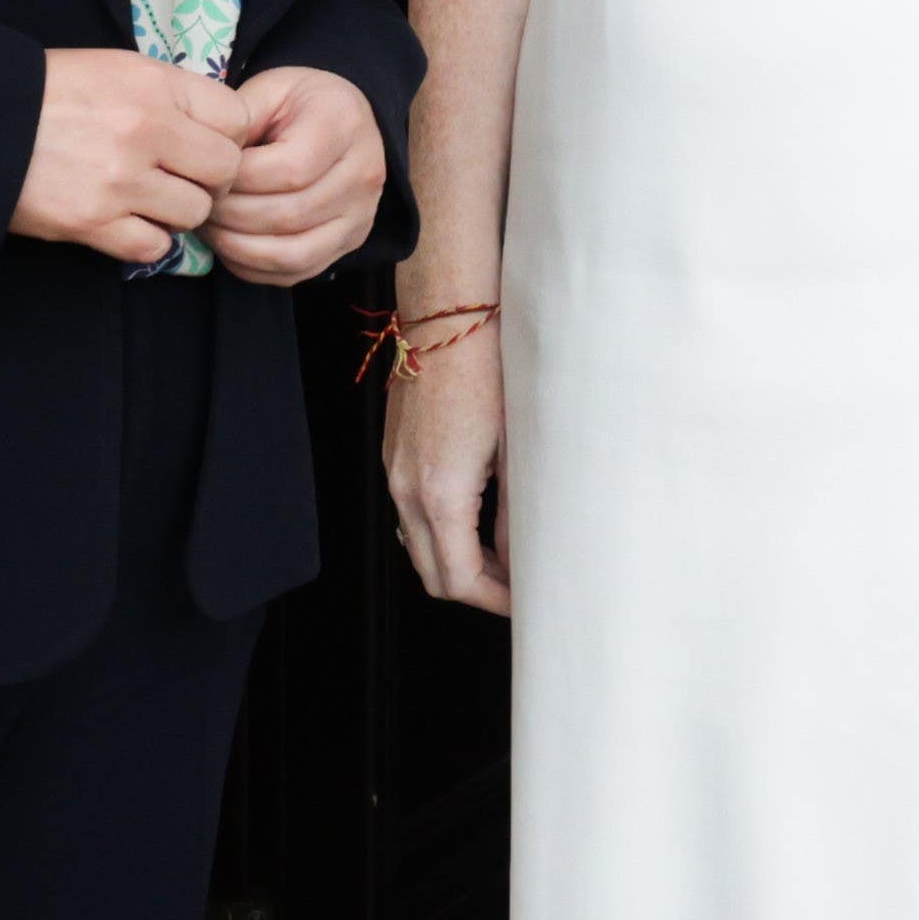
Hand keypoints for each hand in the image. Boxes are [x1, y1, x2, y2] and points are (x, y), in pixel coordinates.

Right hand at [14, 50, 252, 265]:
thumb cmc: (46, 92)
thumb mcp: (114, 69)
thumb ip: (169, 94)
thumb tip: (215, 126)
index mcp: (153, 84)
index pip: (236, 118)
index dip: (228, 135)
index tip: (206, 142)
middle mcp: (144, 129)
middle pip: (225, 170)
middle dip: (210, 178)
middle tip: (183, 177)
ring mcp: (119, 179)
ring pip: (195, 212)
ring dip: (178, 211)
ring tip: (150, 199)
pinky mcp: (91, 222)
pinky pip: (154, 246)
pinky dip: (146, 240)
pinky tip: (127, 221)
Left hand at [203, 64, 388, 287]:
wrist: (344, 117)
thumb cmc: (299, 102)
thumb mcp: (268, 89)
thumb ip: (238, 119)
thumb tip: (205, 163)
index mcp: (343, 125)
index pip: (288, 170)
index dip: (237, 181)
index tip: (204, 175)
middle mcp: (364, 174)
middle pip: (289, 215)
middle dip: (230, 216)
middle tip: (196, 204)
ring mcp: (361, 215)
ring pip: (293, 252)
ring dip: (238, 247)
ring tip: (209, 227)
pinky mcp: (349, 243)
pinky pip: (297, 272)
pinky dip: (254, 267)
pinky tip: (230, 247)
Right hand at [378, 277, 509, 615]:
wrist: (448, 318)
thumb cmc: (488, 370)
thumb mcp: (516, 449)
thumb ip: (517, 513)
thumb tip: (524, 556)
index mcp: (440, 493)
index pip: (459, 579)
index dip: (495, 601)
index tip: (525, 601)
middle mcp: (405, 489)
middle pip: (431, 575)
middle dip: (474, 591)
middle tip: (516, 588)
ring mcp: (393, 473)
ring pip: (417, 548)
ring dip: (455, 564)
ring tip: (502, 559)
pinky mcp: (394, 457)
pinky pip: (410, 517)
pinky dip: (440, 534)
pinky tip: (476, 524)